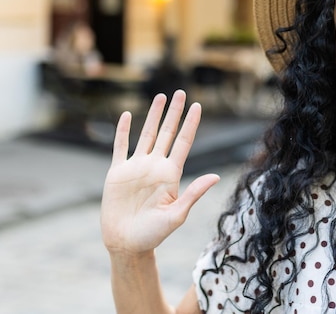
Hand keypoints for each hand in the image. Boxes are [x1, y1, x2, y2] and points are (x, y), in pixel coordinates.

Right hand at [101, 90, 219, 254]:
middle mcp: (155, 166)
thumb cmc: (153, 234)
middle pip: (167, 132)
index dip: (191, 124)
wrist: (127, 244)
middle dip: (174, 113)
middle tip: (181, 92)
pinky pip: (120, 147)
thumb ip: (194, 193)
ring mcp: (137, 167)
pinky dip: (123, 130)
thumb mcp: (177, 214)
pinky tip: (128, 115)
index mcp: (171, 174)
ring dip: (153, 116)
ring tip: (161, 97)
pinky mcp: (117, 172)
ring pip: (146, 134)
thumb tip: (216, 177)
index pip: (184, 142)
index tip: (198, 106)